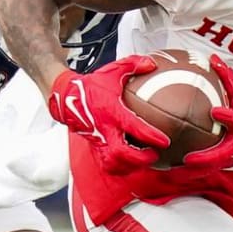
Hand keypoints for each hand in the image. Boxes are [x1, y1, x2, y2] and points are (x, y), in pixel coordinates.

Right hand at [47, 57, 169, 173]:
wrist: (67, 98)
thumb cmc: (92, 85)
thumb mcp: (112, 71)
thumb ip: (133, 65)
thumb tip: (152, 63)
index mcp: (111, 112)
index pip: (133, 127)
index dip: (151, 136)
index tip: (165, 141)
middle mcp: (104, 129)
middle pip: (122, 154)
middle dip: (141, 158)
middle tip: (154, 155)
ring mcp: (98, 141)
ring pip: (113, 163)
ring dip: (130, 165)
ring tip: (144, 160)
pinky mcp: (94, 147)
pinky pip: (106, 165)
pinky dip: (119, 168)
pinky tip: (130, 164)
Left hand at [183, 55, 232, 169]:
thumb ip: (227, 78)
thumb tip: (212, 58)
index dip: (228, 116)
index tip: (215, 112)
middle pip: (221, 154)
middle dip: (203, 159)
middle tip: (184, 160)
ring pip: (211, 168)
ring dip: (192, 173)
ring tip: (172, 175)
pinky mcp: (226, 164)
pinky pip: (207, 170)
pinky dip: (191, 174)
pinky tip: (173, 173)